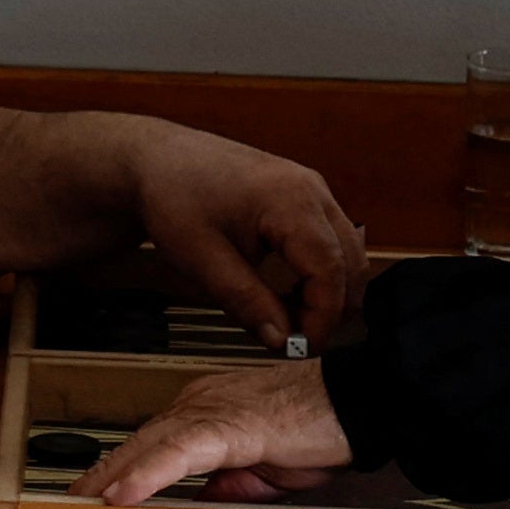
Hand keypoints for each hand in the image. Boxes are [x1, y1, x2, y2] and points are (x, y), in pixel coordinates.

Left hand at [87, 358, 353, 503]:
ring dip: (113, 476)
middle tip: (69, 504)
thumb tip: (202, 502)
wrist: (360, 401)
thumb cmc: (321, 427)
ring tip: (81, 504)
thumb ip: (229, 483)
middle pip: (140, 441)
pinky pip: (180, 451)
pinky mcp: (231, 425)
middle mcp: (201, 404)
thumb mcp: (266, 470)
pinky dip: (148, 474)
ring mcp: (213, 410)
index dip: (120, 468)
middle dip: (103, 474)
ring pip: (149, 444)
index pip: (151, 443)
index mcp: (207, 412)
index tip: (94, 493)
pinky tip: (122, 494)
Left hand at [120, 126, 366, 349]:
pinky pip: (331, 241)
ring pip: (347, 252)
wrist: (158, 160)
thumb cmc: (174, 198)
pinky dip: (321, 274)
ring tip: (288, 319)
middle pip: (351, 260)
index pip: (330, 268)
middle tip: (297, 341)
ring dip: (329, 292)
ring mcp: (312, 190)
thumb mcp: (201, 258)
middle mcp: (312, 190)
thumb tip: (280, 340)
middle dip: (333, 308)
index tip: (302, 348)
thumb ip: (245, 301)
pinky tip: (288, 295)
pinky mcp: (305, 197)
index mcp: (290, 200)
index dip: (323, 316)